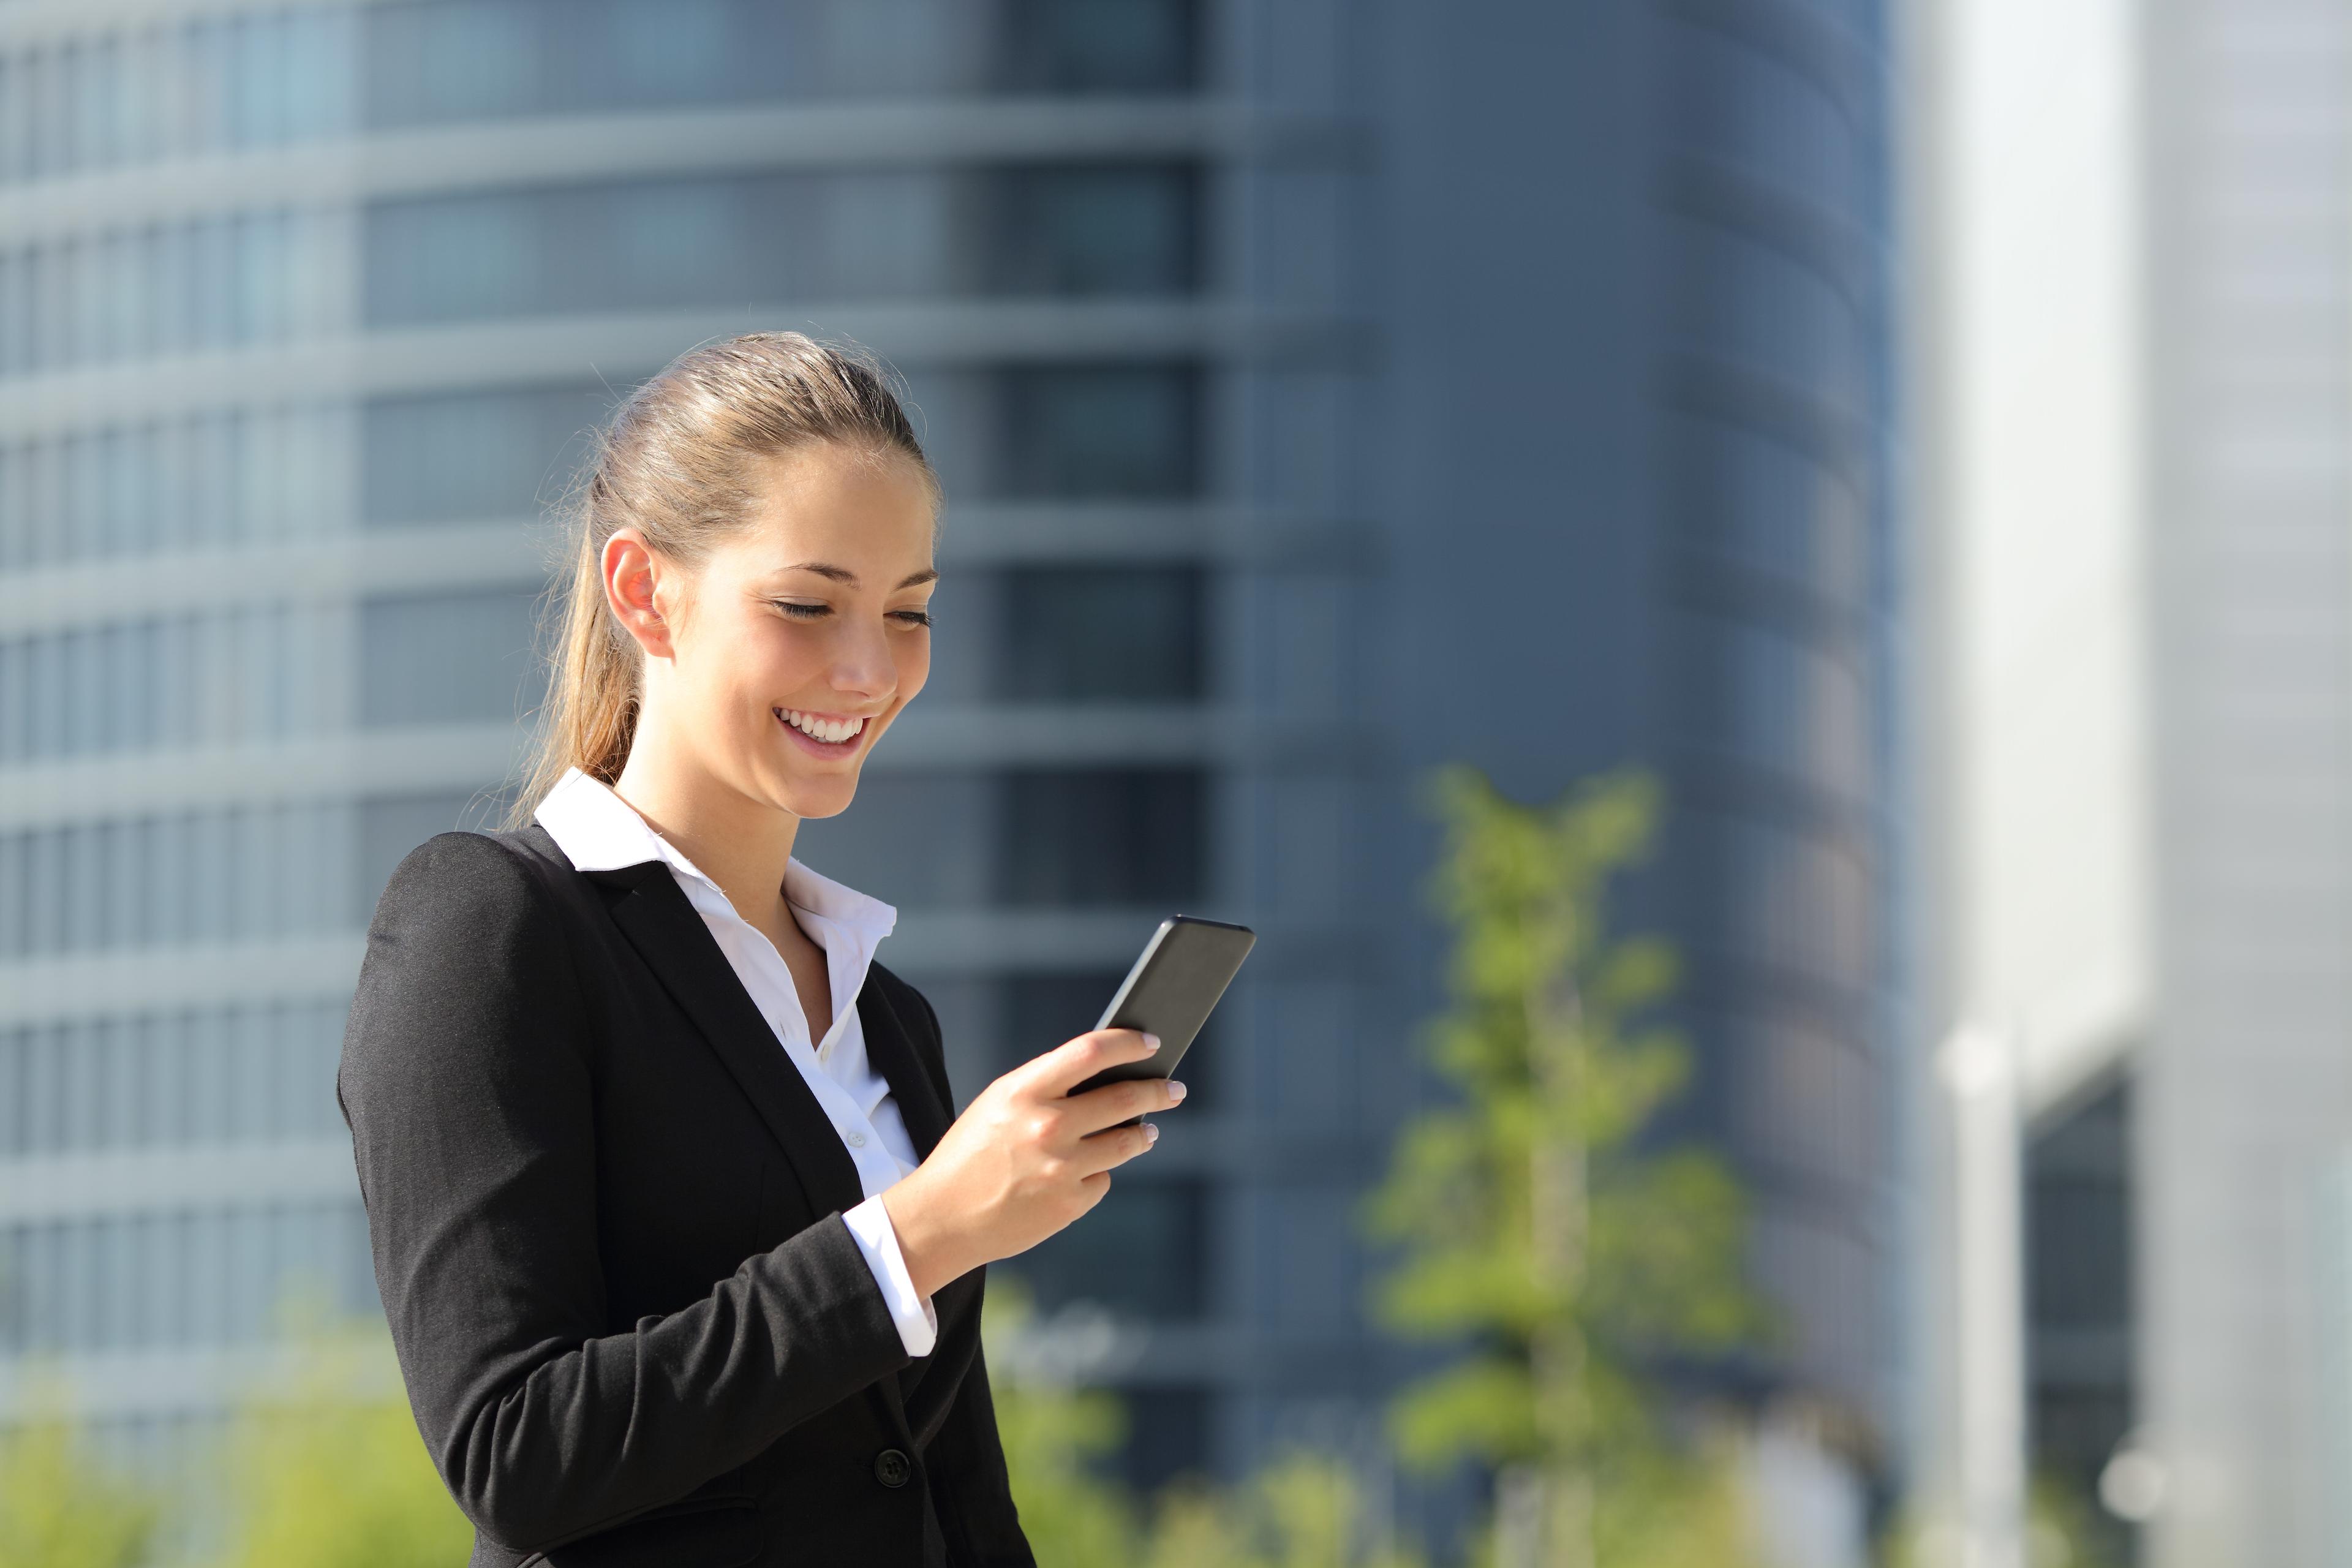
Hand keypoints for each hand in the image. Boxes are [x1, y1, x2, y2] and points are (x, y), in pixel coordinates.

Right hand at [879, 1028, 1187, 1298]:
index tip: (1151, 1044)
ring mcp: (1062, 1168)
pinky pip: (1103, 1180)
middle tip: (1174, 1088)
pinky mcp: (1070, 1204)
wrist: (943, 1218)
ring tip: (1148, 1131)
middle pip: (1126, 1098)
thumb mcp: (999, 1104)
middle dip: (1159, 1090)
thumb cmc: (971, 1153)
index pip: (1091, 1052)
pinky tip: (1082, 1174)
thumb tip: (1108, 1074)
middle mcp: (1048, 1127)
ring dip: (1143, 1133)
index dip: (1128, 1044)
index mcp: (1024, 1092)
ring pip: (1127, 1142)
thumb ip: (1048, 1085)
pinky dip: (1097, 1174)